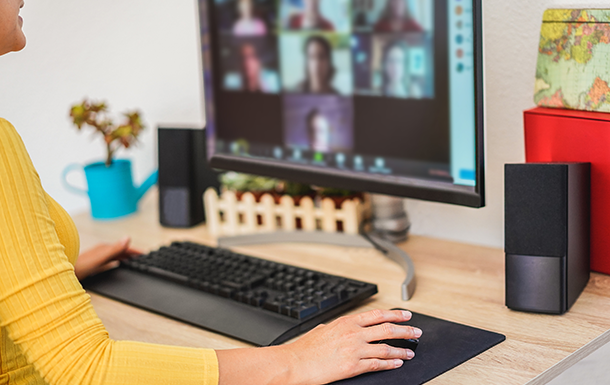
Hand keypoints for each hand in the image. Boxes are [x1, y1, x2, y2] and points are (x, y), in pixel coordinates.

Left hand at [74, 237, 141, 280]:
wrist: (61, 273)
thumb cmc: (79, 267)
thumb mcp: (100, 258)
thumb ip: (114, 249)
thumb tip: (128, 237)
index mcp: (104, 248)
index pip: (124, 247)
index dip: (134, 250)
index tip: (144, 254)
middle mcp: (101, 251)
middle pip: (120, 251)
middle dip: (131, 253)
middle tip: (141, 257)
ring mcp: (96, 257)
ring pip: (114, 255)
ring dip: (124, 257)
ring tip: (132, 260)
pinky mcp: (92, 264)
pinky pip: (109, 261)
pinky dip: (116, 262)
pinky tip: (115, 265)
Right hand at [216, 309, 421, 384]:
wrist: (295, 363)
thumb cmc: (304, 349)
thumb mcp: (322, 329)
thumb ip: (335, 328)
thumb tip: (339, 327)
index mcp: (346, 322)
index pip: (377, 315)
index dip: (394, 315)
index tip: (406, 315)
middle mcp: (353, 333)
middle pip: (387, 329)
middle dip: (405, 331)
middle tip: (417, 332)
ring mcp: (355, 349)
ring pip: (386, 347)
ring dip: (401, 350)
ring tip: (410, 351)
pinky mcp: (354, 366)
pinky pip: (378, 364)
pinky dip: (390, 363)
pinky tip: (398, 363)